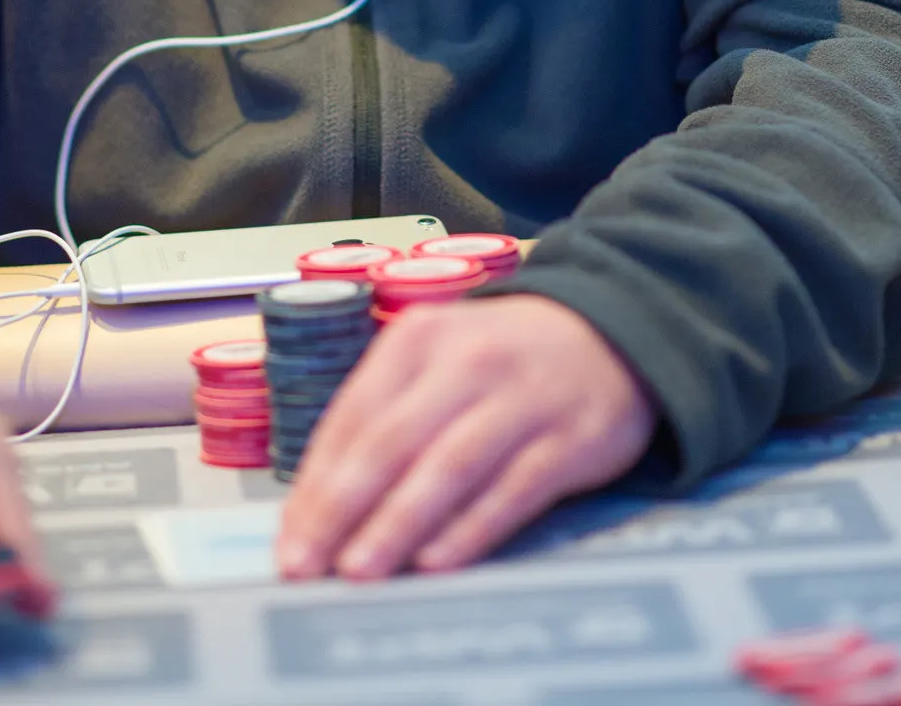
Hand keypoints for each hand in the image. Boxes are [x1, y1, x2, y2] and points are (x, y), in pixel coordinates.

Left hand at [276, 294, 657, 580]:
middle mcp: (466, 361)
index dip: (316, 482)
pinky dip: (472, 526)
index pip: (354, 415)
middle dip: (343, 507)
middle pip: (393, 440)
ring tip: (361, 569)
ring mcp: (521, 398)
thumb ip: (386, 416)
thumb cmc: (503, 358)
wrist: (610, 331)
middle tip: (308, 563)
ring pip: (448, 465)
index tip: (290, 538)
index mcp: (419, 337)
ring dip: (398, 522)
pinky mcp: (569, 437)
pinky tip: (438, 559)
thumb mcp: (437, 360)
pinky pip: (512, 488)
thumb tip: (323, 502)